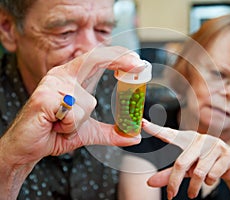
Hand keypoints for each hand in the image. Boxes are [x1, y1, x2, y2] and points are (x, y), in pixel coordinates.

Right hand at [0, 46, 143, 166]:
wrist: (28, 147)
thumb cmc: (56, 133)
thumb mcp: (89, 132)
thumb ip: (111, 132)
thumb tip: (135, 136)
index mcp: (72, 77)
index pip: (97, 58)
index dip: (118, 56)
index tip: (138, 61)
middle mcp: (62, 75)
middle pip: (95, 59)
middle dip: (120, 60)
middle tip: (139, 66)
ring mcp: (52, 84)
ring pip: (87, 103)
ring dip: (79, 123)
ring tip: (62, 125)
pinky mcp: (44, 97)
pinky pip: (73, 114)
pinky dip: (69, 127)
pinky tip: (54, 126)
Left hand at [142, 119, 229, 198]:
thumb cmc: (204, 163)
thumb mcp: (186, 168)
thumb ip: (169, 174)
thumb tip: (149, 182)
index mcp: (188, 139)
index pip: (169, 134)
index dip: (156, 129)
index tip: (142, 123)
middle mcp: (201, 139)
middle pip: (181, 162)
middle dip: (175, 182)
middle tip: (171, 195)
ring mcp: (215, 145)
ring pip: (199, 172)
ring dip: (194, 187)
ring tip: (191, 193)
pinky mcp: (228, 155)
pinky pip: (213, 174)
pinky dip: (209, 183)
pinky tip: (211, 180)